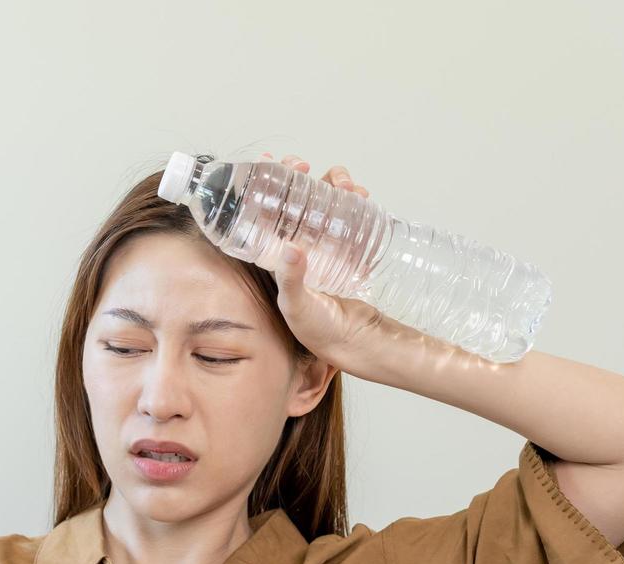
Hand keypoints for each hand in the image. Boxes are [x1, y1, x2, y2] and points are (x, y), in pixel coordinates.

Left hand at [259, 151, 399, 369]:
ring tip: (344, 185)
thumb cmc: (320, 329)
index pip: (263, 210)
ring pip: (323, 200)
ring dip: (332, 182)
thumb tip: (292, 249)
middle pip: (294, 196)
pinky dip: (354, 198)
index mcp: (275, 255)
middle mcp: (296, 244)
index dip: (263, 182)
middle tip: (306, 167)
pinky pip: (348, 213)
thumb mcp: (299, 306)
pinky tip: (360, 196)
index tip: (270, 161)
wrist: (356, 342)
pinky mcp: (347, 246)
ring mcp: (323, 243)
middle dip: (300, 174)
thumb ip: (293, 281)